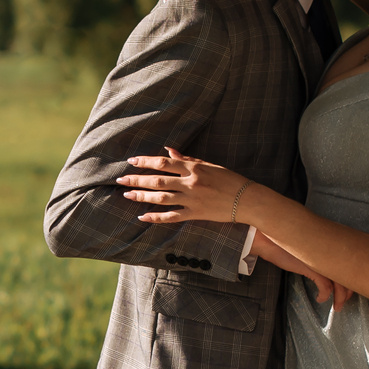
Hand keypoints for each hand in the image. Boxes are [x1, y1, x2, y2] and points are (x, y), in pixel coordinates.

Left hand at [120, 148, 250, 223]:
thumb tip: (168, 152)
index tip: (131, 161)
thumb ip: (187, 159)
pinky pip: (172, 216)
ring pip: (161, 198)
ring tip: (127, 195)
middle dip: (137, 179)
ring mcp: (192, 200)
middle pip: (158, 180)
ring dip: (142, 196)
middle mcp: (190, 183)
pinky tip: (143, 216)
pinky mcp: (195, 214)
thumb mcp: (209, 164)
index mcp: (194, 168)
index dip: (145, 161)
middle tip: (121, 180)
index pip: (164, 163)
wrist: (247, 199)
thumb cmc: (229, 179)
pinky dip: (156, 217)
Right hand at [253, 231, 351, 307]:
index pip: (349, 263)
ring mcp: (322, 259)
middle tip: (344, 301)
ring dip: (340, 297)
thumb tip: (324, 269)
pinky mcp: (312, 267)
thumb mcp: (306, 251)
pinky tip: (321, 299)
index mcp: (329, 246)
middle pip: (348, 274)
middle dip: (348, 291)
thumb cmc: (285, 245)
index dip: (351, 279)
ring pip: (339, 282)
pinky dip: (324, 295)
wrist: (268, 240)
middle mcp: (329, 252)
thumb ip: (318, 257)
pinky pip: (325, 286)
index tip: (349, 289)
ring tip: (337, 306)